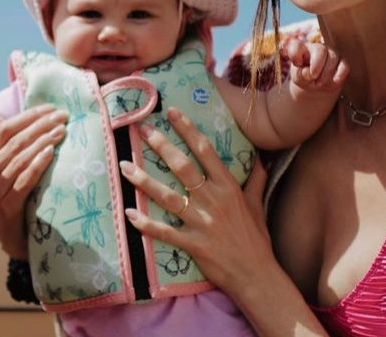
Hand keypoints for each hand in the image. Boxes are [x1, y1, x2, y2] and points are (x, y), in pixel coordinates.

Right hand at [0, 105, 66, 258]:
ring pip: (18, 159)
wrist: (16, 241)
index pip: (4, 130)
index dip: (28, 116)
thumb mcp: (12, 173)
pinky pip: (23, 181)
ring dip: (42, 142)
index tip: (51, 108)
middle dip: (40, 126)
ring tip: (61, 132)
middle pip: (13, 142)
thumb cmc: (18, 202)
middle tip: (62, 117)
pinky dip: (37, 164)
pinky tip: (50, 153)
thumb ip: (18, 151)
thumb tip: (43, 119)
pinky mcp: (4, 208)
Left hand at [118, 107, 272, 292]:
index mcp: (228, 187)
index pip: (205, 150)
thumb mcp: (257, 204)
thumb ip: (256, 178)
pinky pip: (164, 232)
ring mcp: (202, 222)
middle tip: (142, 129)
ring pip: (168, 197)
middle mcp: (213, 200)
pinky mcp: (192, 244)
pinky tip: (129, 213)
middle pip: (183, 167)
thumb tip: (260, 156)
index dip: (187, 129)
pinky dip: (146, 223)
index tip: (171, 112)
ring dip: (144, 181)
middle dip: (161, 146)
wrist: (257, 274)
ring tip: (125, 166)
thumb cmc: (256, 238)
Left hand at [285, 39, 348, 94]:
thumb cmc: (304, 78)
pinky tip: (335, 80)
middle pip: (320, 50)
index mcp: (301, 49)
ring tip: (319, 84)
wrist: (316, 84)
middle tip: (313, 77)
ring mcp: (331, 53)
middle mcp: (316, 48)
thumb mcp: (298, 78)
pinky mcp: (342, 62)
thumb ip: (300, 74)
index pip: (297, 45)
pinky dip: (340, 73)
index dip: (295, 54)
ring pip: (333, 57)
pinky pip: (344, 65)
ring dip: (326, 73)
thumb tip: (309, 73)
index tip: (297, 64)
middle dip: (317, 65)